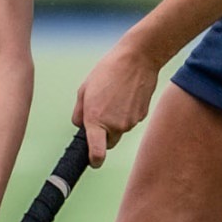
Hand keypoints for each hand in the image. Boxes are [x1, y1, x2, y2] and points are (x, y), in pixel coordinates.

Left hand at [71, 36, 160, 165]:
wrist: (137, 59)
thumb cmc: (108, 71)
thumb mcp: (84, 89)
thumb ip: (79, 112)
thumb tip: (80, 125)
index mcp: (96, 120)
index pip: (97, 153)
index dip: (94, 160)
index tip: (93, 162)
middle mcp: (115, 125)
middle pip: (108, 142)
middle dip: (104, 134)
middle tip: (101, 112)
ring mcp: (131, 122)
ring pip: (120, 130)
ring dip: (115, 120)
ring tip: (115, 95)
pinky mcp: (142, 116)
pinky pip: (131, 120)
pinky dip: (127, 112)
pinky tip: (126, 94)